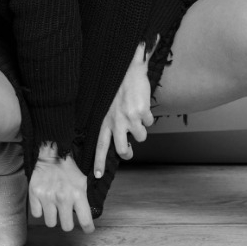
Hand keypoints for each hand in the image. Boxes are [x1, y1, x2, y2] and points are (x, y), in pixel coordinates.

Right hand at [28, 148, 94, 232]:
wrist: (51, 155)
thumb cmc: (69, 170)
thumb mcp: (82, 181)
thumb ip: (84, 199)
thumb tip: (87, 217)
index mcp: (78, 194)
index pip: (85, 220)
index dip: (88, 228)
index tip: (88, 230)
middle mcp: (63, 198)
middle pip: (66, 227)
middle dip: (67, 222)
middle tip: (66, 214)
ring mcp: (48, 197)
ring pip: (51, 223)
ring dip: (53, 217)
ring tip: (54, 206)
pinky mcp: (35, 195)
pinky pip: (37, 214)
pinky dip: (40, 210)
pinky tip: (44, 201)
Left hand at [94, 42, 154, 177]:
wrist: (128, 69)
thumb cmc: (117, 87)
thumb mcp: (107, 106)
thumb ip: (111, 122)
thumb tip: (119, 139)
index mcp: (105, 120)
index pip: (100, 146)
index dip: (99, 162)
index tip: (97, 176)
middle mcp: (116, 122)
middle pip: (121, 149)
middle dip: (127, 154)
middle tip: (128, 151)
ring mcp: (129, 118)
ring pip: (140, 137)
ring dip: (141, 130)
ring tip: (137, 115)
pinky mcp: (141, 112)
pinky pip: (149, 122)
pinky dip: (148, 116)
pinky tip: (143, 104)